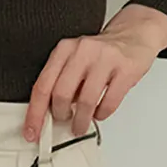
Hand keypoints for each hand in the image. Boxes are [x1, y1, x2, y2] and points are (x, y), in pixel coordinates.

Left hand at [23, 4, 166, 140]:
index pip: (43, 86)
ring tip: (80, 125)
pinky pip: (108, 102)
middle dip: (60, 116)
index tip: (32, 132)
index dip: (35, 114)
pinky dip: (101, 114)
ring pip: (86, 101)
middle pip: (61, 94)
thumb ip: (61, 82)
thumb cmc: (101, 54)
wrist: (135, 34)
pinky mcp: (125, 69)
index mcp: (65, 49)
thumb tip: (47, 115)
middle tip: (64, 121)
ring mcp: (105, 59)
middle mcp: (83, 51)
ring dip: (81, 121)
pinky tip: (100, 112)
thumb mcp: (75, 60)